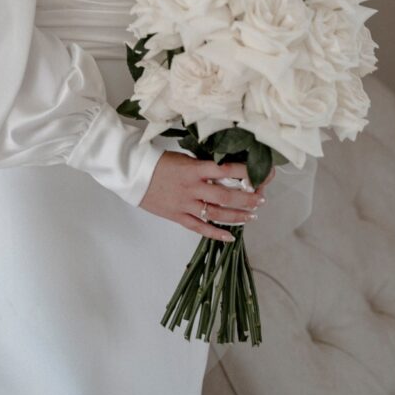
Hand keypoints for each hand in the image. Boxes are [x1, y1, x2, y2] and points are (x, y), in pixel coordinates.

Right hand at [139, 151, 275, 241]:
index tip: (259, 174)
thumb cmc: (158, 162)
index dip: (245, 173)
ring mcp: (185, 204)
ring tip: (252, 215)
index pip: (226, 170)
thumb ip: (203, 166)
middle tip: (261, 199)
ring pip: (216, 213)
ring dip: (237, 216)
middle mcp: (192, 188)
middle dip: (247, 198)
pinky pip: (199, 228)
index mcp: (194, 169)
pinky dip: (215, 233)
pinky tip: (230, 237)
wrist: (133, 174)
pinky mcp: (177, 216)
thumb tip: (224, 170)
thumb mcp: (184, 158)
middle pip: (225, 195)